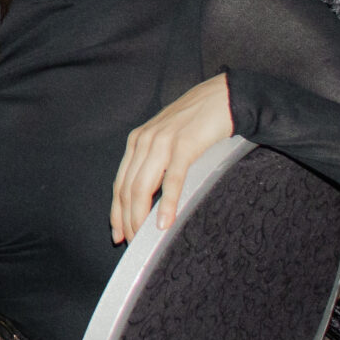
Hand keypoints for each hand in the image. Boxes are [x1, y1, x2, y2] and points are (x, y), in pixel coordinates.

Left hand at [110, 73, 235, 243]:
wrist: (223, 98)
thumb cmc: (197, 122)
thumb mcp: (167, 140)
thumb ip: (154, 162)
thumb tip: (148, 196)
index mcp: (137, 141)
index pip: (119, 183)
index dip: (117, 211)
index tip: (118, 234)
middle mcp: (144, 141)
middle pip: (128, 189)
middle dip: (127, 219)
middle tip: (133, 242)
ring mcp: (163, 143)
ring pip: (143, 187)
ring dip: (141, 217)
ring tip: (145, 238)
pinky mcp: (185, 145)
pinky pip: (172, 180)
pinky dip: (167, 204)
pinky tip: (165, 222)